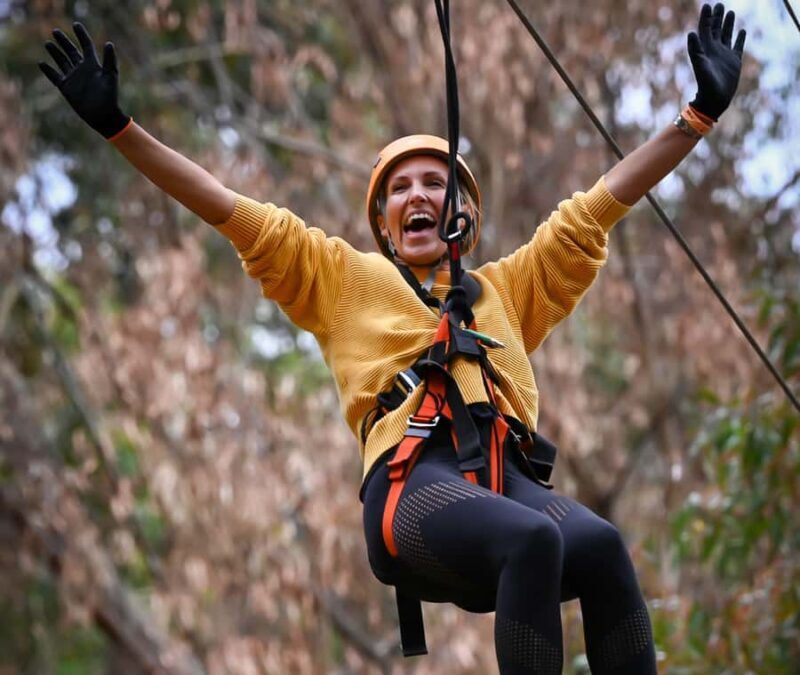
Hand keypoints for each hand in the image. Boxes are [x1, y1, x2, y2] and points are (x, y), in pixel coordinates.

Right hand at [39, 22, 129, 138]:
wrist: (103, 115)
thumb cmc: (109, 97)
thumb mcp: (110, 76)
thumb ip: (110, 60)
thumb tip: (109, 43)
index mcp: (93, 65)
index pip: (86, 46)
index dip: (81, 35)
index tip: (76, 24)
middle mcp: (82, 69)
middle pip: (71, 51)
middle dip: (64, 41)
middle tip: (55, 31)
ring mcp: (74, 78)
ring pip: (62, 61)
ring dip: (55, 53)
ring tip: (48, 43)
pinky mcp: (66, 88)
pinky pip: (55, 76)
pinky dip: (48, 70)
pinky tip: (41, 63)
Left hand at [687, 3, 745, 120]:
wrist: (714, 99)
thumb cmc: (706, 83)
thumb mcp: (700, 64)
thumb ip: (695, 49)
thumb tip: (691, 32)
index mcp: (705, 49)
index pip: (705, 29)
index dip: (706, 17)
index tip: (707, 5)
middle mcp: (714, 50)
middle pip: (716, 29)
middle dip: (717, 17)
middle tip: (719, 4)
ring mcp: (725, 55)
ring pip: (726, 35)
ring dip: (728, 24)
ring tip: (730, 12)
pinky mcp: (734, 61)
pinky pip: (738, 46)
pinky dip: (740, 38)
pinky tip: (742, 31)